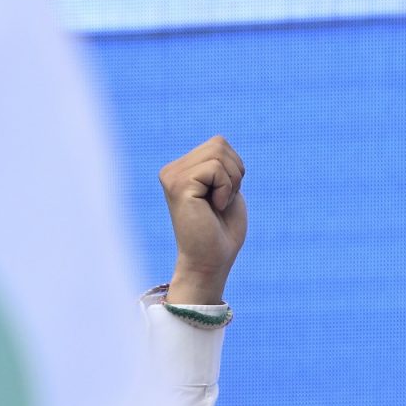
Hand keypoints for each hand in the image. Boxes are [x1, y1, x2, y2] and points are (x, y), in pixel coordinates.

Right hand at [158, 136, 246, 303]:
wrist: (211, 262)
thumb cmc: (221, 232)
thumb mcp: (225, 189)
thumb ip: (220, 164)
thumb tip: (220, 143)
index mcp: (180, 170)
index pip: (219, 144)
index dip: (233, 170)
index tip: (223, 197)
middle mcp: (171, 170)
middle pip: (219, 144)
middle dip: (234, 173)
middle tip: (222, 202)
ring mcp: (172, 177)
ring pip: (219, 153)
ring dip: (230, 182)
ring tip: (217, 205)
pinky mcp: (179, 186)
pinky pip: (216, 168)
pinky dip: (225, 189)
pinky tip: (214, 208)